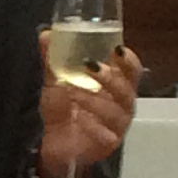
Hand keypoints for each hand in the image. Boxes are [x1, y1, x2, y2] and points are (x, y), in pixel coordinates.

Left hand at [38, 37, 141, 177]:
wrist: (49, 143)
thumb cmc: (59, 109)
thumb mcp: (53, 81)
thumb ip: (52, 58)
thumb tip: (46, 34)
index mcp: (114, 85)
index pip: (131, 70)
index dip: (128, 60)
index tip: (117, 49)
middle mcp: (121, 104)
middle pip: (128, 89)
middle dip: (110, 77)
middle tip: (90, 66)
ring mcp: (117, 125)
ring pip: (115, 110)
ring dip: (94, 99)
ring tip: (73, 92)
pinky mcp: (108, 143)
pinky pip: (105, 132)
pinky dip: (91, 123)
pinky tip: (78, 117)